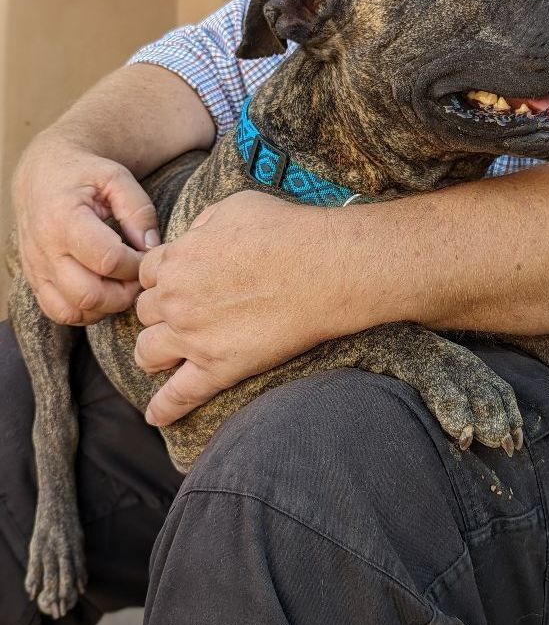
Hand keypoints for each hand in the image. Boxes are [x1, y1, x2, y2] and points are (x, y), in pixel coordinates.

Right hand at [13, 132, 159, 324]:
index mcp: (64, 218)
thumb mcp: (117, 178)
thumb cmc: (85, 173)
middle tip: (140, 277)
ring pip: (73, 310)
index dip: (137, 265)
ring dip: (107, 306)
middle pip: (89, 294)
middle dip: (125, 293)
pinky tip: (105, 292)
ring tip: (123, 284)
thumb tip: (151, 248)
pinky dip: (86, 311)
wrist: (43, 172)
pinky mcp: (35, 279)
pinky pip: (60, 312)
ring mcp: (36, 267)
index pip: (108, 260)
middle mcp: (44, 247)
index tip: (148, 256)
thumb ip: (138, 211)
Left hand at [135, 191, 366, 426]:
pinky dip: (164, 408)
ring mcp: (194, 337)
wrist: (325, 269)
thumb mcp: (235, 207)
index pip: (149, 273)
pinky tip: (157, 417)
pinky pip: (180, 395)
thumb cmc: (287, 232)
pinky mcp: (219, 367)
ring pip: (148, 353)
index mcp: (178, 259)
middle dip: (162, 311)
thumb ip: (202, 224)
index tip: (181, 282)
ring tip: (167, 357)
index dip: (164, 277)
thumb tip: (193, 237)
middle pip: (147, 312)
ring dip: (155, 353)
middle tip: (186, 313)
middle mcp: (176, 300)